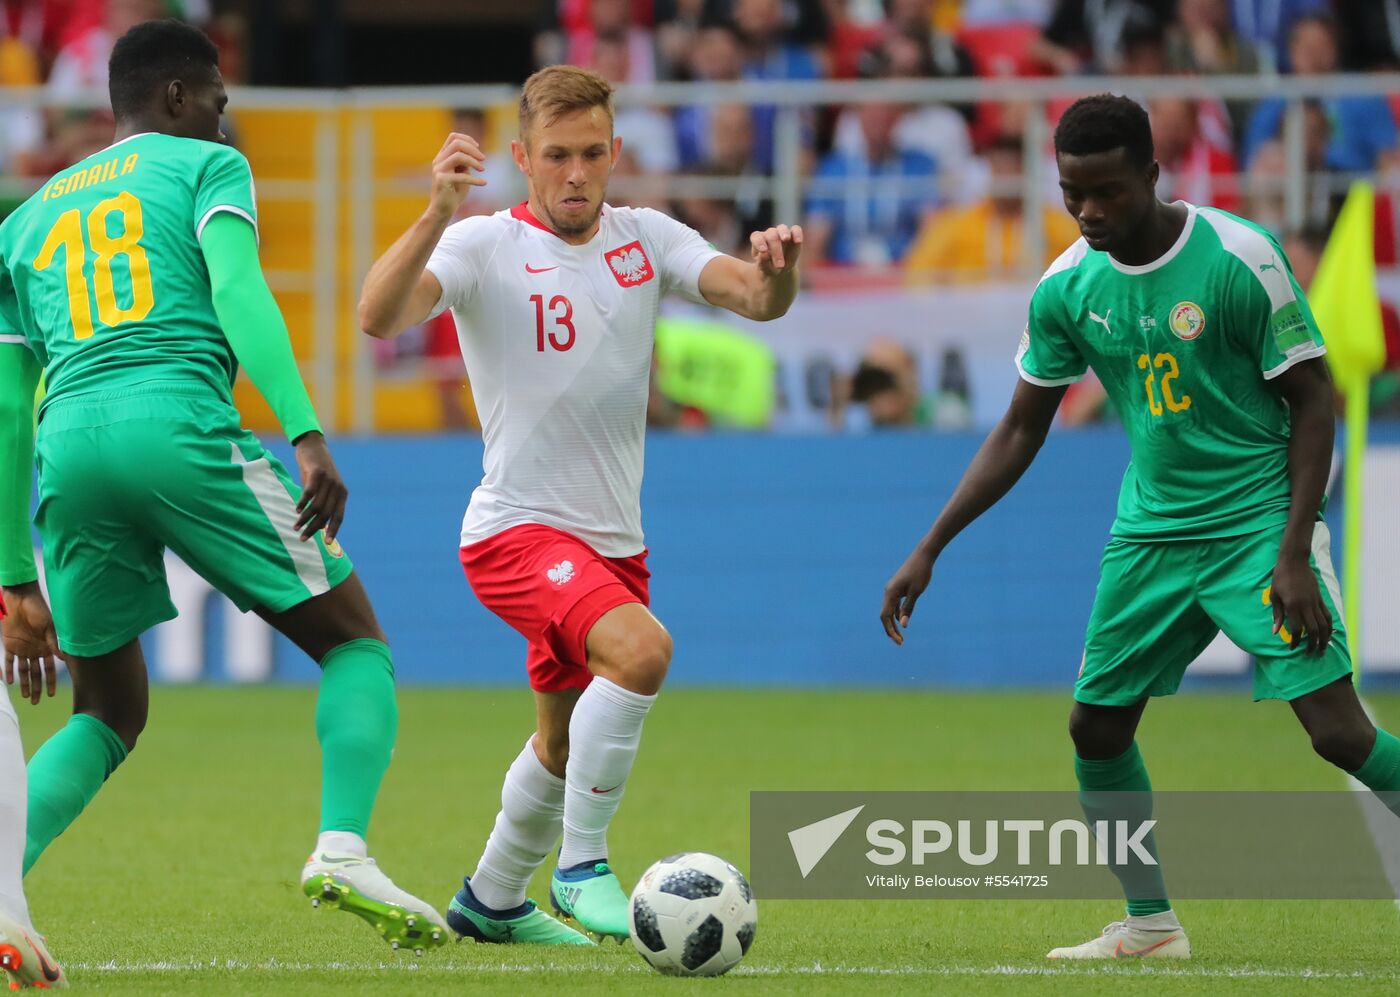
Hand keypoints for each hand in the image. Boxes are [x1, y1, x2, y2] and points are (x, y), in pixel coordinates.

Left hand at [2, 582, 61, 704]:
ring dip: (23, 683)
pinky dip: (9, 671)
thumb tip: (64, 659)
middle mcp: (36, 650)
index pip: (49, 669)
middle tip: (36, 702)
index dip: (50, 682)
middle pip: (36, 673)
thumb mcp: (48, 627)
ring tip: (25, 697)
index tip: (51, 695)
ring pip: (23, 670)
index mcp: (47, 647)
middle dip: (37, 687)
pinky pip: (9, 661)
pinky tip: (10, 681)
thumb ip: (54, 643)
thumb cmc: (38, 610)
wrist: (20, 599)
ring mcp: (23, 648)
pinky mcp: (10, 645)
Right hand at [293, 432, 346, 541]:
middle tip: (302, 538)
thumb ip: (323, 503)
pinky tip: (296, 510)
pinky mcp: (317, 473)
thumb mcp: (324, 488)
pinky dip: (302, 503)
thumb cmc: (316, 470)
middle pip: (326, 514)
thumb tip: (320, 526)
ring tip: (295, 526)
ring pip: (317, 506)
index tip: (328, 544)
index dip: (333, 530)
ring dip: (305, 518)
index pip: (339, 516)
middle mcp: (338, 488)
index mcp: (342, 494)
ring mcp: (328, 480)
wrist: (313, 445)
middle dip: (314, 528)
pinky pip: (309, 493)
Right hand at [429, 132, 486, 220]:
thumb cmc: (454, 192)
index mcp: (442, 156)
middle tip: (483, 159)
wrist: (443, 210)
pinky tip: (484, 183)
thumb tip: (475, 153)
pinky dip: (475, 179)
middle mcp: (438, 160)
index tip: (478, 147)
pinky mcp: (441, 180)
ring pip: (458, 156)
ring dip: (474, 162)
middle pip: (456, 143)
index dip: (468, 139)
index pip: (453, 137)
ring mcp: (438, 169)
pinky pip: (461, 176)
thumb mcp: (462, 173)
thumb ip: (466, 163)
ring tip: (482, 170)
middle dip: (473, 149)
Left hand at [750, 224, 802, 277]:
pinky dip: (797, 233)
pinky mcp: (793, 234)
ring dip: (784, 233)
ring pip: (782, 228)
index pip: (756, 237)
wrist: (780, 269)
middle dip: (776, 249)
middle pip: (771, 235)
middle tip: (779, 266)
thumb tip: (765, 253)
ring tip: (786, 239)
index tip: (764, 250)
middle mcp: (769, 234)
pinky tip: (798, 241)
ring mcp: (781, 232)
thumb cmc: (768, 268)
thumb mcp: (764, 268)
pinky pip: (796, 229)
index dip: (759, 242)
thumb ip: (763, 262)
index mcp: (758, 240)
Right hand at [880, 546, 934, 645]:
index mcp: (890, 593)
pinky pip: (895, 604)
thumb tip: (903, 625)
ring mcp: (893, 589)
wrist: (923, 555)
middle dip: (891, 629)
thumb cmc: (921, 573)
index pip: (885, 616)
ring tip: (901, 635)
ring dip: (894, 623)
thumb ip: (909, 608)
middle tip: (900, 642)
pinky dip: (898, 613)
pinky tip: (903, 620)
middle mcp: (888, 591)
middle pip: (885, 615)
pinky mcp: (898, 587)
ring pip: (890, 610)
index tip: (899, 641)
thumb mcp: (916, 592)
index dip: (890, 630)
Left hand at [1269, 555, 1332, 656]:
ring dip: (1324, 639)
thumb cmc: (1280, 578)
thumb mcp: (1274, 596)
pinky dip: (1329, 627)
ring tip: (1322, 650)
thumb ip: (1277, 614)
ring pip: (1324, 625)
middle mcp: (1306, 605)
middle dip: (1312, 645)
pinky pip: (1327, 616)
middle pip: (1314, 630)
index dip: (1296, 641)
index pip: (1297, 629)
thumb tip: (1276, 631)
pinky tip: (1327, 634)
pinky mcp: (1321, 599)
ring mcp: (1316, 602)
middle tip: (1309, 654)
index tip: (1292, 648)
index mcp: (1293, 605)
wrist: (1294, 561)